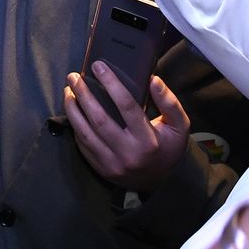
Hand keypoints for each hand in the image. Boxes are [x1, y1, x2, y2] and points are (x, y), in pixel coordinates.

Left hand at [63, 65, 190, 191]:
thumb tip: (153, 80)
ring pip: (85, 133)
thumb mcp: (180, 126)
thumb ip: (169, 102)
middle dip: (83, 94)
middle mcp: (128, 153)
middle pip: (99, 119)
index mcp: (148, 140)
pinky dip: (75, 126)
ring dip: (73, 110)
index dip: (111, 84)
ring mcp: (112, 164)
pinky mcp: (101, 169)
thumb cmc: (169, 147)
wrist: (161, 182)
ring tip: (68, 91)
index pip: (127, 106)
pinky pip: (83, 145)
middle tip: (74, 77)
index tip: (98, 66)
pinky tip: (73, 111)